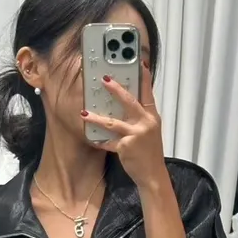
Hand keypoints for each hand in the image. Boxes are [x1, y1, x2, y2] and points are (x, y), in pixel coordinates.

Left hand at [81, 61, 166, 191]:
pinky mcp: (126, 147)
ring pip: (113, 122)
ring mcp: (135, 135)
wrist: (153, 175)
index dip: (143, 76)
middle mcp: (145, 122)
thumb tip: (126, 102)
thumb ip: (141, 116)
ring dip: (96, 117)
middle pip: (129, 101)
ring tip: (84, 113)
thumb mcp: (150, 130)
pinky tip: (91, 138)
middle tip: (103, 79)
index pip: (148, 92)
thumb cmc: (150, 151)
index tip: (139, 62)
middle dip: (116, 89)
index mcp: (152, 116)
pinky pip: (108, 142)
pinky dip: (99, 141)